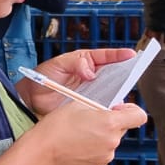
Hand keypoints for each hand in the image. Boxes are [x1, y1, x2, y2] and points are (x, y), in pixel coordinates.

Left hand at [20, 47, 135, 115]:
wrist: (31, 99)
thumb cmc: (43, 77)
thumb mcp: (58, 64)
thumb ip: (76, 63)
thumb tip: (91, 72)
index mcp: (85, 62)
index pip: (106, 57)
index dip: (119, 56)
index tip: (131, 55)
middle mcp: (92, 77)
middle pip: (113, 75)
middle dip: (124, 74)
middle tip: (133, 74)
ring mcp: (91, 93)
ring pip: (110, 91)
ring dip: (118, 92)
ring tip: (124, 92)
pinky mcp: (88, 107)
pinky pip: (101, 107)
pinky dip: (108, 108)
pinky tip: (112, 109)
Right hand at [34, 96, 146, 164]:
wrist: (42, 150)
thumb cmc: (57, 126)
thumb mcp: (79, 104)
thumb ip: (99, 107)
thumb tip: (109, 110)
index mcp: (110, 123)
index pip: (139, 116)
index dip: (131, 111)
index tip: (119, 110)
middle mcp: (112, 141)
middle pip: (123, 129)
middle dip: (111, 123)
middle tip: (91, 121)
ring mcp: (106, 156)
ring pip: (111, 141)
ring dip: (102, 137)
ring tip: (80, 135)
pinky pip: (102, 153)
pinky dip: (95, 149)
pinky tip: (79, 146)